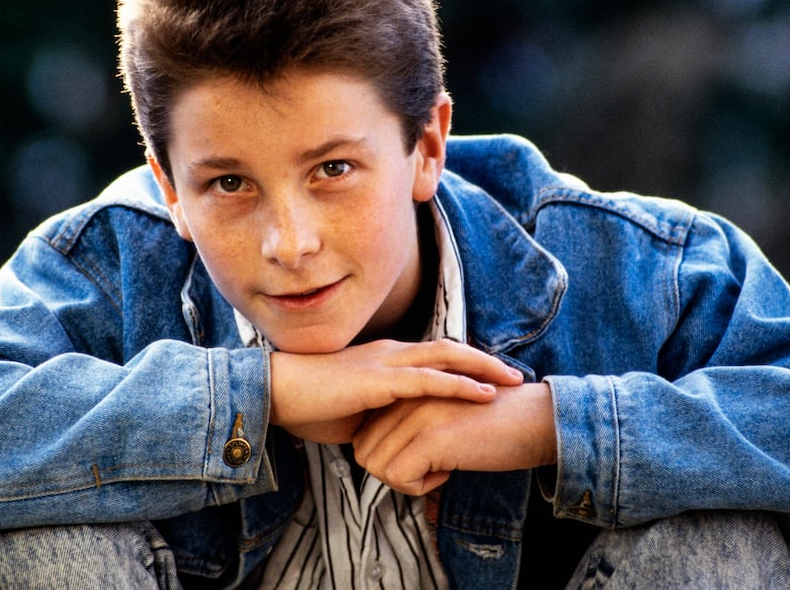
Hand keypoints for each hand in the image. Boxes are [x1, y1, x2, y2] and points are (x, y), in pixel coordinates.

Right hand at [269, 339, 523, 442]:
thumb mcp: (353, 413)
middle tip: (515, 375)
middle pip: (448, 349)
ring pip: (446, 357)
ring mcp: (386, 363)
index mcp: (383, 360)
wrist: (275, 393)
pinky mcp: (380, 380)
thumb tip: (393, 441)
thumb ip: (378, 419)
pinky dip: (460, 385)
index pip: (432, 356)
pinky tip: (483, 394)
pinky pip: (429, 380)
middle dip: (484, 361)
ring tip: (511, 380)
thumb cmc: (307, 405)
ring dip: (483, 368)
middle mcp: (389, 353)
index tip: (491, 377)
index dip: (464, 364)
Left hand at [351, 381, 555, 494]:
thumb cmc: (496, 424)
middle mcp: (407, 397)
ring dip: (404, 480)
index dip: (387, 457)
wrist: (537, 420)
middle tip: (428, 470)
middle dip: (391, 471)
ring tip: (438, 469)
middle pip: (364, 450)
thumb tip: (390, 458)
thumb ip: (413, 425)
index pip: (365, 434)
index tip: (421, 459)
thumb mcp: (444, 416)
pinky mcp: (432, 436)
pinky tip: (448, 473)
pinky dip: (418, 487)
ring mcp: (417, 414)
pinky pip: (399, 476)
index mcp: (408, 389)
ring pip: (376, 465)